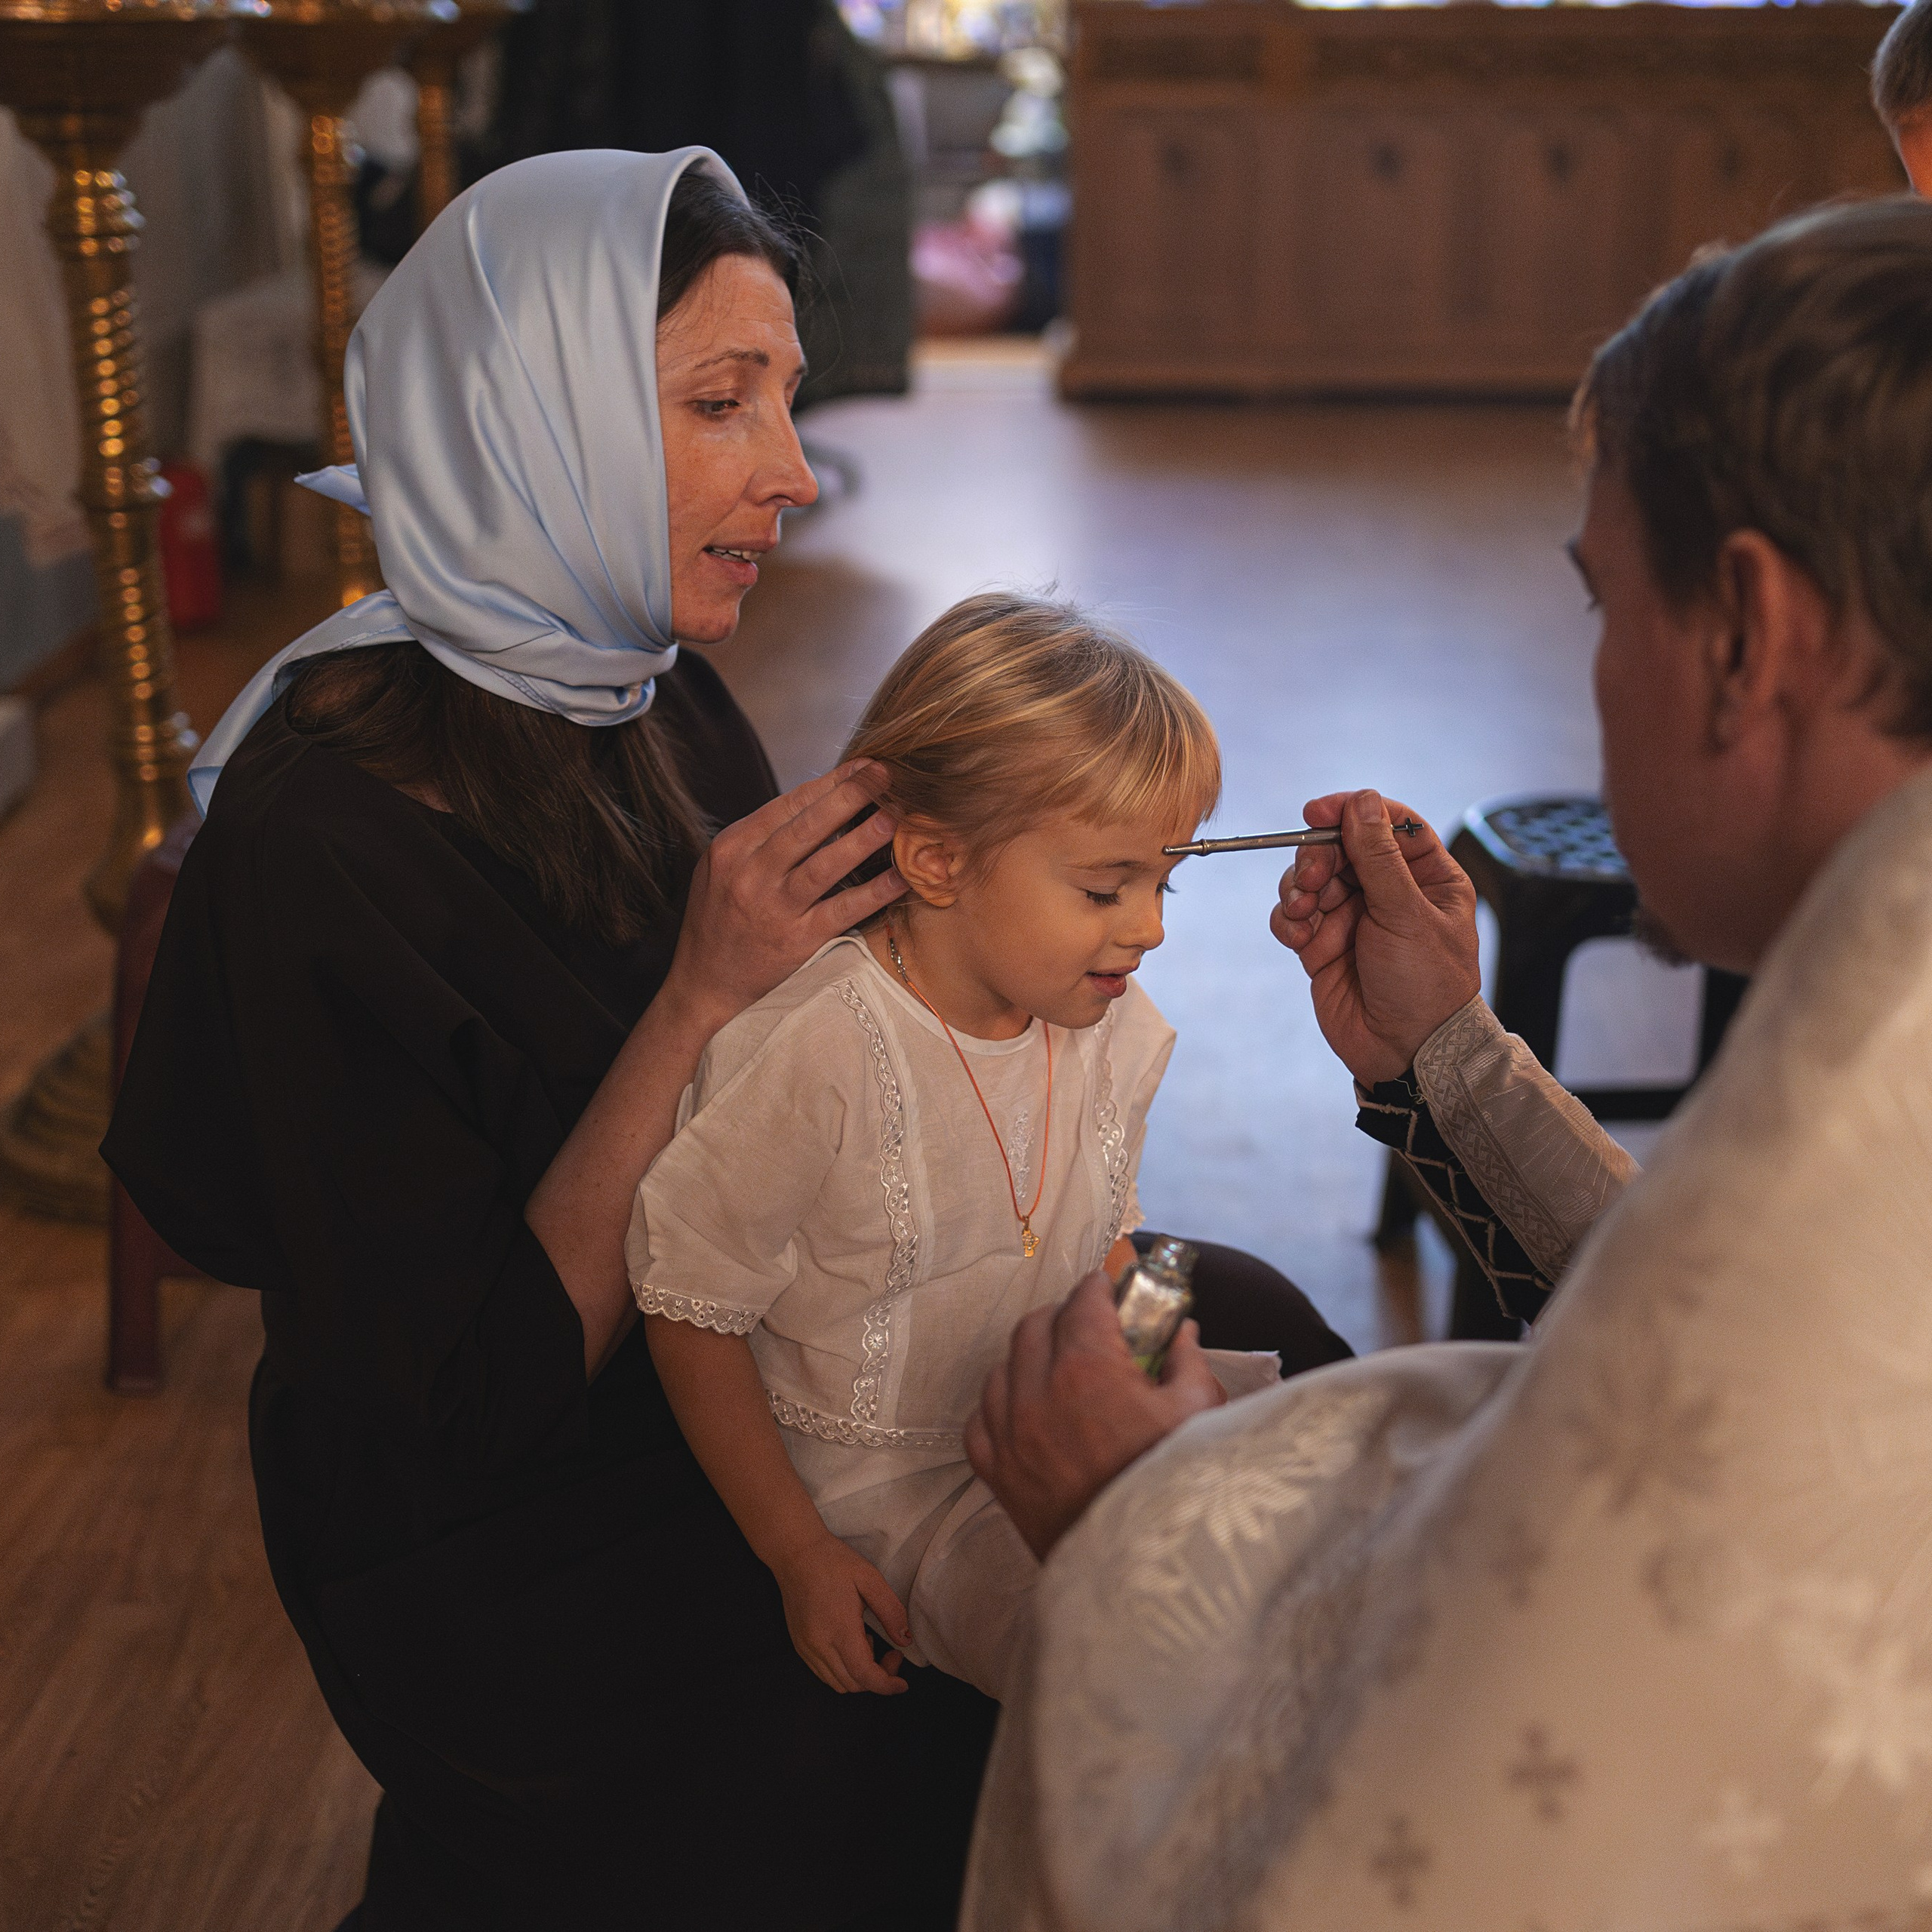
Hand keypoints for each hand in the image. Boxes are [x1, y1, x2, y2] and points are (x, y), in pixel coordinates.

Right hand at [664, 761, 905, 1031]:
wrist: (702, 986)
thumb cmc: (718, 922)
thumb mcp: (723, 870)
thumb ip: (762, 840)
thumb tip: (819, 803)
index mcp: (732, 848)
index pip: (789, 805)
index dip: (831, 782)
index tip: (862, 766)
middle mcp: (750, 873)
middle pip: (808, 825)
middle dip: (850, 795)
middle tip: (885, 775)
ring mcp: (773, 908)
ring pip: (826, 864)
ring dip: (864, 837)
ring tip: (896, 815)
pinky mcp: (795, 941)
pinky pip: (842, 910)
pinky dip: (875, 892)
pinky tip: (901, 877)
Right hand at [771, 1535, 912, 1696]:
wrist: (795, 1553)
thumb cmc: (834, 1561)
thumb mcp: (870, 1578)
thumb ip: (891, 1611)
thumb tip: (905, 1641)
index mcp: (839, 1629)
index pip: (865, 1675)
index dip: (887, 1685)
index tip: (903, 1684)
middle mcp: (819, 1645)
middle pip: (853, 1684)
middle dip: (878, 1678)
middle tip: (891, 1651)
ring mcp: (806, 1648)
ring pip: (837, 1683)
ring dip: (860, 1675)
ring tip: (868, 1642)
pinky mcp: (799, 1645)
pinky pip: (824, 1674)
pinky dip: (843, 1670)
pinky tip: (850, 1643)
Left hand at [965, 1271, 1224, 1560]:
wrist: (1144, 1574)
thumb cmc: (1178, 1486)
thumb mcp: (1201, 1414)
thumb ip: (1187, 1361)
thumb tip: (1181, 1332)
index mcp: (1087, 1367)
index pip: (1082, 1302)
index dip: (1098, 1288)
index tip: (1109, 1286)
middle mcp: (1037, 1392)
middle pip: (1035, 1327)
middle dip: (1062, 1316)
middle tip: (1089, 1324)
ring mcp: (1009, 1434)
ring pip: (1002, 1368)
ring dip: (1028, 1357)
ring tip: (1056, 1365)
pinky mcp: (996, 1474)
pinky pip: (980, 1420)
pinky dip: (999, 1406)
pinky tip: (1023, 1410)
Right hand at [1270, 789, 1480, 1087]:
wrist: (1404, 1052)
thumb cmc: (1424, 985)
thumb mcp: (1406, 914)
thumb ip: (1378, 857)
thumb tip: (1361, 802)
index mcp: (1427, 878)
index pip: (1389, 824)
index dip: (1353, 812)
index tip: (1319, 812)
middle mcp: (1389, 892)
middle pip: (1341, 847)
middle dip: (1318, 857)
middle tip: (1313, 878)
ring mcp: (1352, 918)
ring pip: (1311, 878)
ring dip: (1299, 888)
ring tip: (1304, 912)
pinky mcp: (1322, 945)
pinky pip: (1293, 916)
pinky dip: (1288, 920)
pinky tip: (1298, 937)